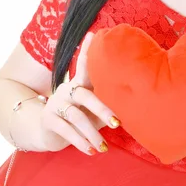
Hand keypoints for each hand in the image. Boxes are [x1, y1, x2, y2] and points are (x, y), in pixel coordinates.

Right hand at [39, 33, 120, 154]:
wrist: (49, 132)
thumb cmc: (81, 117)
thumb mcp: (93, 109)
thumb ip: (107, 103)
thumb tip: (137, 103)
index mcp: (80, 84)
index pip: (85, 65)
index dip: (88, 50)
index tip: (93, 34)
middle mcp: (67, 90)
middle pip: (85, 95)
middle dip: (102, 109)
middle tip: (117, 123)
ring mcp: (56, 104)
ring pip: (76, 117)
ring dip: (91, 134)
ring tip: (103, 147)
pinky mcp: (48, 120)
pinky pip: (66, 131)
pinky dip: (80, 142)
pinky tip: (91, 151)